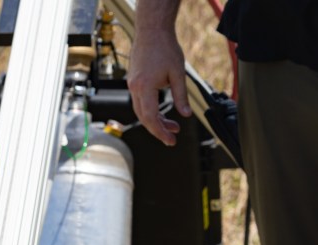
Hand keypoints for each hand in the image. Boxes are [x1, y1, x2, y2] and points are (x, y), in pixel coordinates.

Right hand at [128, 25, 191, 145]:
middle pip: (143, 118)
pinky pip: (140, 102)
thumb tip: (186, 115)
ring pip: (141, 111)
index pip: (150, 118)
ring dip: (155, 120)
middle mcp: (134, 88)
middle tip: (172, 138)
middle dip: (158, 130)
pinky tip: (162, 112)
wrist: (152, 31)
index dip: (160, 132)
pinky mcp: (133, 81)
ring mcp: (132, 85)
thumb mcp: (178, 74)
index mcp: (144, 87)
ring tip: (172, 125)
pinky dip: (150, 110)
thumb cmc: (165, 48)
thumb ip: (181, 96)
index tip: (170, 140)